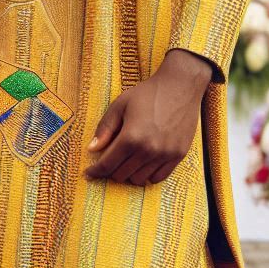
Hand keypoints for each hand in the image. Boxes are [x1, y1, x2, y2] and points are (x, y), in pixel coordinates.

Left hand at [85, 49, 213, 185]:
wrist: (179, 87)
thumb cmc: (147, 94)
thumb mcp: (120, 105)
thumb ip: (105, 129)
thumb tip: (92, 149)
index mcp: (131, 137)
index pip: (108, 164)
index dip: (95, 171)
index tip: (88, 174)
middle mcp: (148, 151)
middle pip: (122, 175)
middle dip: (110, 171)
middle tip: (107, 162)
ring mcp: (165, 155)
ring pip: (139, 179)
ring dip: (129, 174)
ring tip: (125, 160)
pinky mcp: (178, 156)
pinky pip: (158, 178)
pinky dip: (147, 175)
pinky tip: (142, 163)